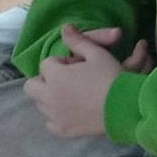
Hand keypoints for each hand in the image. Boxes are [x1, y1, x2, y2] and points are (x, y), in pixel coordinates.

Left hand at [22, 24, 146, 137]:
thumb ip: (78, 41)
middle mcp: (48, 96)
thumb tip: (64, 27)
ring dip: (50, 96)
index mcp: (55, 76)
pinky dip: (57, 115)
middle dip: (44, 80)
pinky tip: (73, 110)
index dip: (63, 61)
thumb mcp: (98, 54)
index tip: (79, 64)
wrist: (125, 107)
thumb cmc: (112, 77)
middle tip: (65, 79)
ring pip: (39, 103)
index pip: (47, 63)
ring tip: (72, 93)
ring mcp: (53, 115)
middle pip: (31, 85)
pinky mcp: (62, 129)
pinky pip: (50, 122)